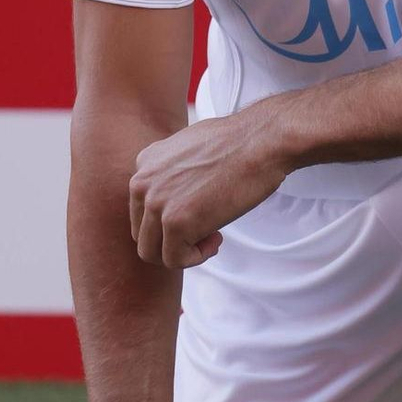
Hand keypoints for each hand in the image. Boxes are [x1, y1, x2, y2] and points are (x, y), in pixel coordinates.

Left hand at [129, 105, 291, 268]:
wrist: (260, 142)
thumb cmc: (238, 143)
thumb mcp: (191, 147)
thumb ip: (173, 171)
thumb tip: (179, 192)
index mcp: (145, 163)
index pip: (141, 209)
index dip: (168, 220)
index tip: (194, 216)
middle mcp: (143, 182)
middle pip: (143, 233)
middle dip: (172, 240)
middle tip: (203, 232)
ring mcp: (156, 203)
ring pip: (152, 252)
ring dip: (182, 252)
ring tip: (210, 236)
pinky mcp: (176, 222)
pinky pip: (174, 260)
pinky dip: (195, 258)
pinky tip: (215, 239)